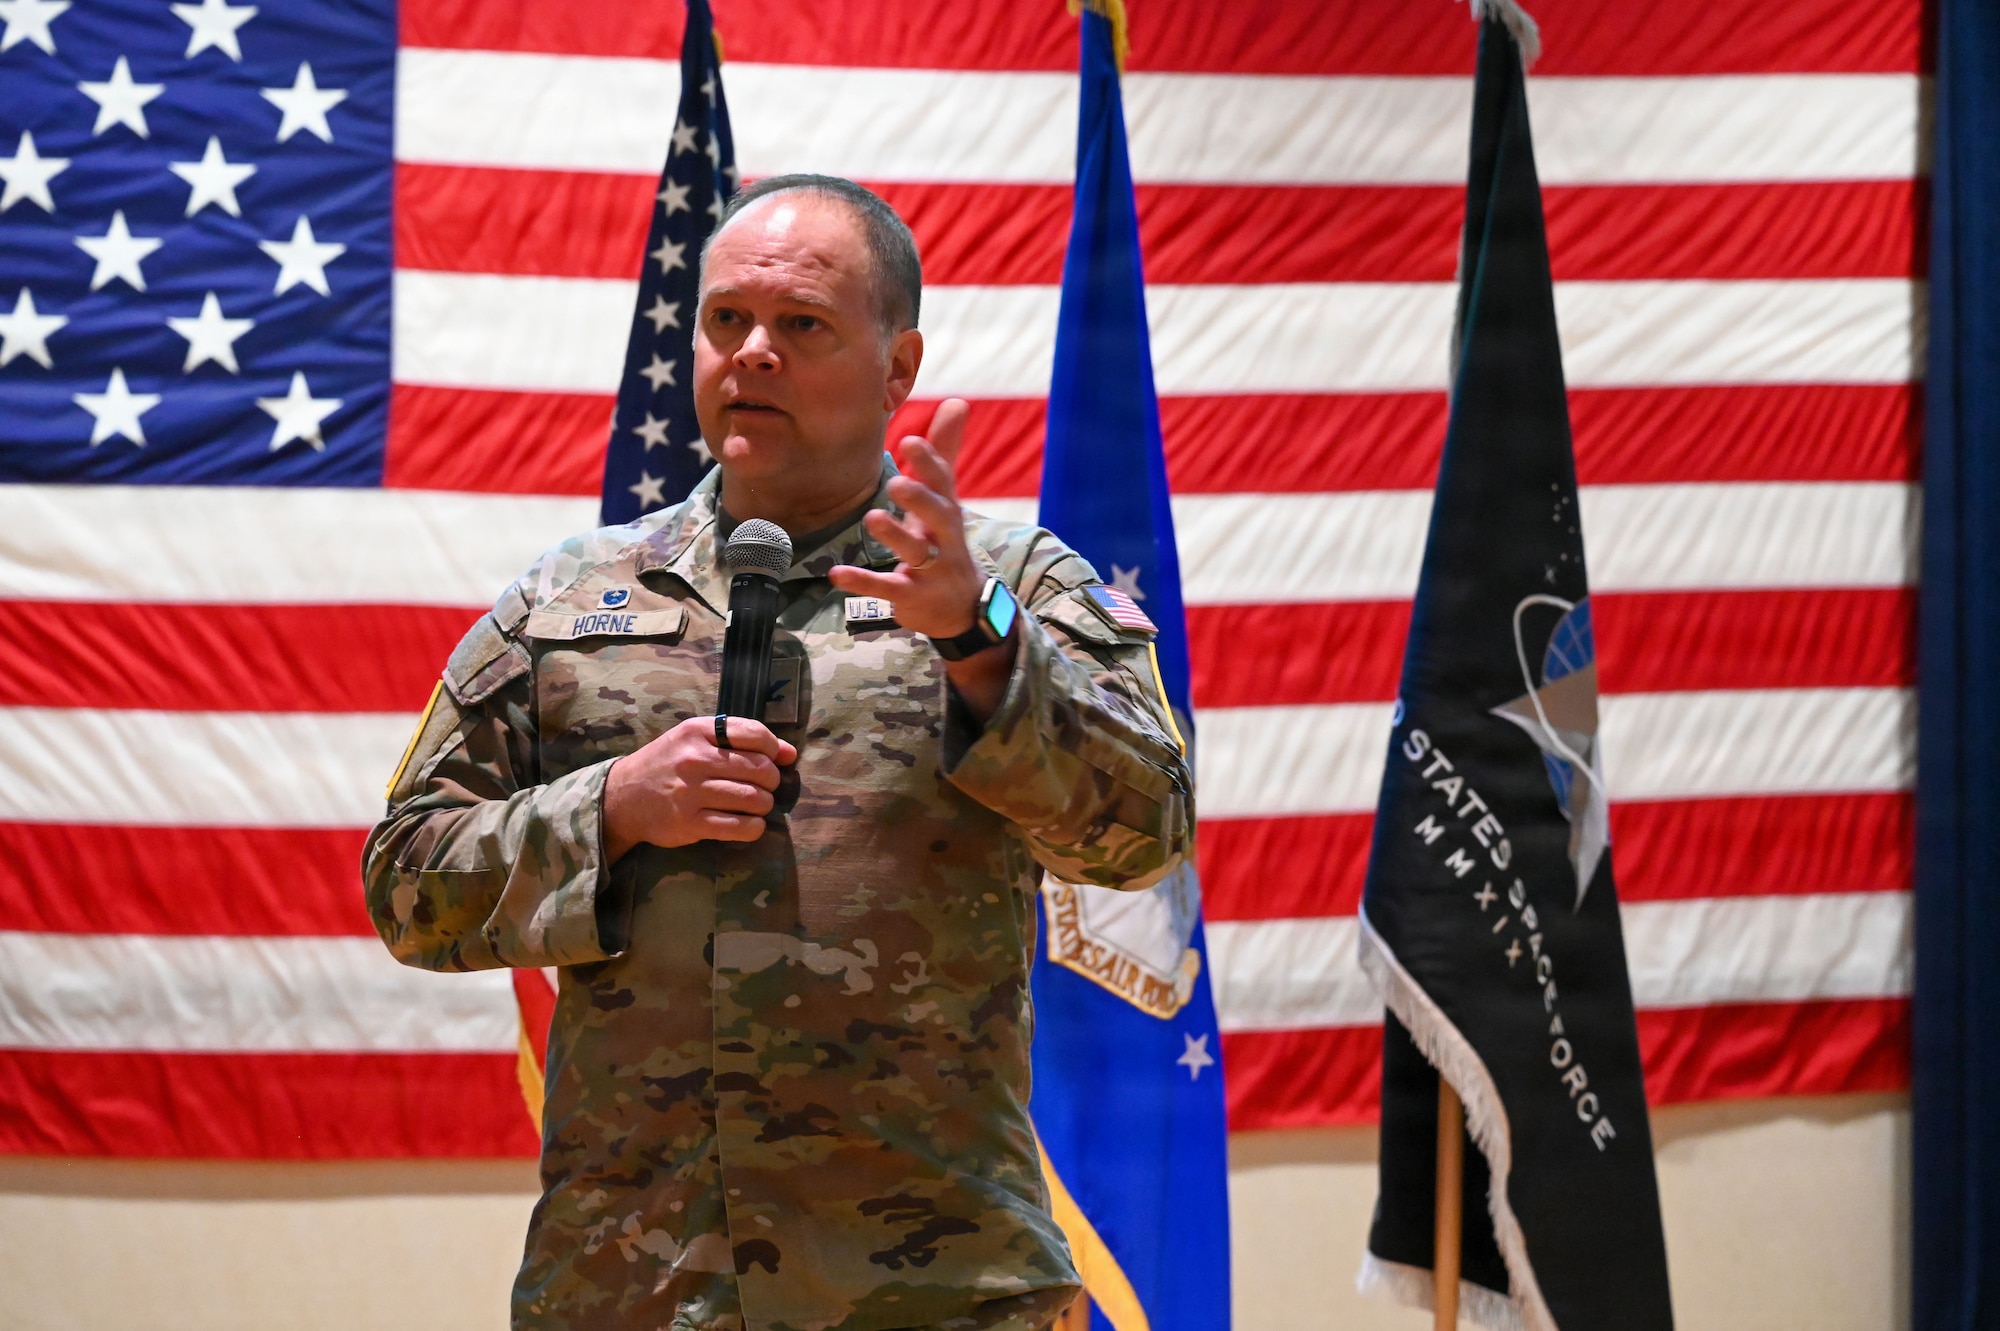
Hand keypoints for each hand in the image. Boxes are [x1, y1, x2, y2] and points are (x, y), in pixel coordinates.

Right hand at [602, 715, 797, 859]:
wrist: (622, 797)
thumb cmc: (667, 764)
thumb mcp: (695, 739)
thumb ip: (740, 739)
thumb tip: (790, 754)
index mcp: (698, 731)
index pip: (755, 734)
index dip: (774, 749)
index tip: (776, 759)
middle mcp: (695, 759)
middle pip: (760, 769)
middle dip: (771, 780)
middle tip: (764, 786)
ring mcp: (691, 793)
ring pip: (753, 798)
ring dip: (764, 804)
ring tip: (756, 804)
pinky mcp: (690, 823)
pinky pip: (739, 826)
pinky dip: (754, 827)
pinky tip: (750, 824)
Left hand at [829, 398, 1016, 720]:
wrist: (962, 609)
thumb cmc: (944, 541)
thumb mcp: (946, 499)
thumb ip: (946, 452)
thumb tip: (957, 400)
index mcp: (947, 512)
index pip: (944, 484)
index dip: (930, 463)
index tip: (910, 440)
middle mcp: (944, 540)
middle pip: (939, 517)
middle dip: (920, 499)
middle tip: (896, 481)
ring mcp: (931, 571)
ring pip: (915, 553)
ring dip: (895, 535)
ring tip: (871, 518)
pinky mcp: (911, 597)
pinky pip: (888, 588)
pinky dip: (863, 582)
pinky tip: (836, 573)